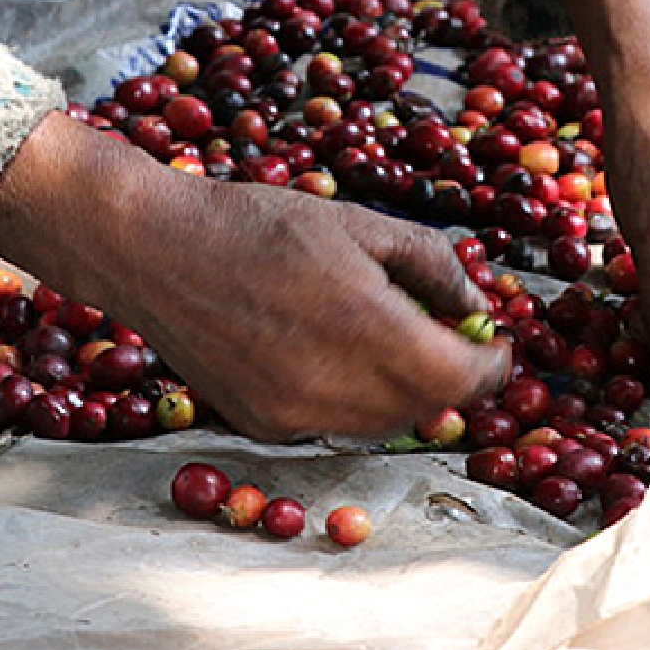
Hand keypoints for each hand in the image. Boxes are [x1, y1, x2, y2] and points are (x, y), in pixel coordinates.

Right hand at [0, 113, 507, 441]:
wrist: (153, 250)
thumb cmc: (257, 224)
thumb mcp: (358, 223)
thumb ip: (431, 265)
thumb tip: (476, 304)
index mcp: (368, 328)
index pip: (463, 380)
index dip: (492, 367)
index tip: (495, 344)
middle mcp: (334, 385)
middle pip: (429, 407)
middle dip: (449, 375)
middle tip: (444, 334)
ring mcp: (295, 415)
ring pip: (384, 424)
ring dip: (404, 390)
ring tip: (383, 337)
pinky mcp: (264, 426)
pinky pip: (333, 424)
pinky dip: (351, 398)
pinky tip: (327, 351)